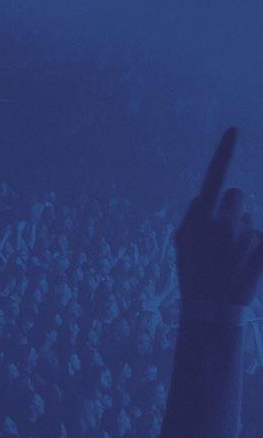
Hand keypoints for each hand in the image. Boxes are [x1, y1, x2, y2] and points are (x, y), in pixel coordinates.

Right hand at [175, 127, 262, 305]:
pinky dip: (257, 249)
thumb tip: (205, 198)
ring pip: (250, 221)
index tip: (235, 130)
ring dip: (244, 233)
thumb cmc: (193, 272)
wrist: (211, 308)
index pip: (215, 175)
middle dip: (234, 208)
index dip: (226, 151)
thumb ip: (194, 216)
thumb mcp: (183, 241)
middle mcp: (225, 220)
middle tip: (224, 234)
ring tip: (232, 257)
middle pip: (238, 196)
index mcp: (202, 215)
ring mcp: (246, 236)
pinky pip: (262, 238)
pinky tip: (245, 266)